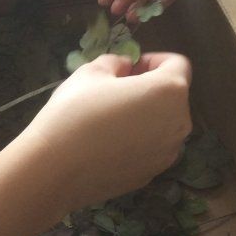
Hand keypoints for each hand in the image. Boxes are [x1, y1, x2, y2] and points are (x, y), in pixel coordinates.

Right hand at [21, 52, 191, 211]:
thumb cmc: (75, 111)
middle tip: (114, 92)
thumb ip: (115, 63)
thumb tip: (125, 68)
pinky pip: (150, 149)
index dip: (151, 60)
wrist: (56, 168)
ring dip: (145, 116)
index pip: (177, 64)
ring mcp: (167, 154)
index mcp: (170, 91)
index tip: (126, 68)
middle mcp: (179, 123)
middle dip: (148, 89)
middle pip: (172, 97)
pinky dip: (136, 141)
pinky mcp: (152, 175)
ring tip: (108, 120)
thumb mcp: (90, 72)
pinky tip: (105, 145)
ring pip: (163, 125)